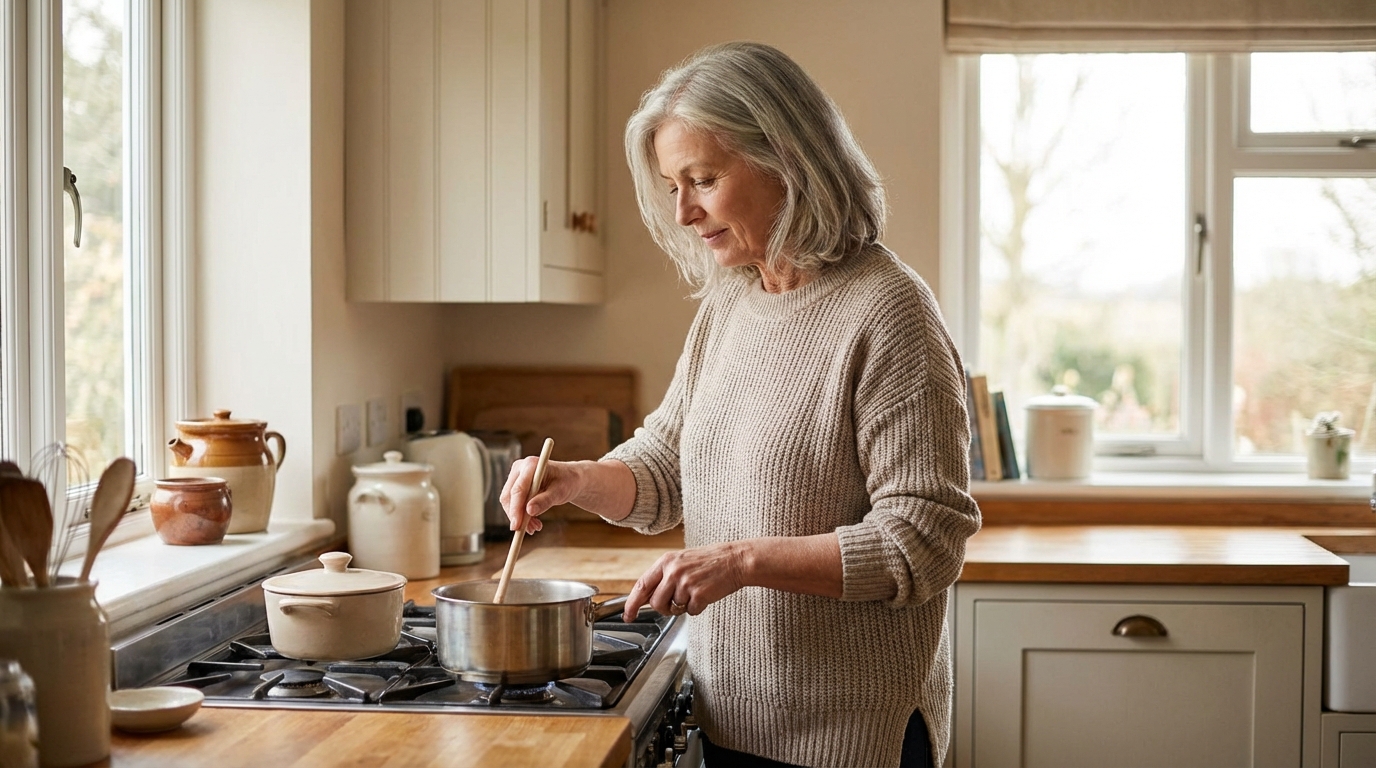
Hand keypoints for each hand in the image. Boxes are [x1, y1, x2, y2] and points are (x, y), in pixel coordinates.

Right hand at [499, 458, 579, 534]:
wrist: (570, 478)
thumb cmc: (567, 482)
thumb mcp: (560, 492)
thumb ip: (545, 500)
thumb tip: (529, 511)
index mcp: (531, 465)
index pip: (518, 490)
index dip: (515, 509)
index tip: (517, 527)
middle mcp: (520, 468)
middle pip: (509, 496)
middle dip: (518, 516)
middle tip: (530, 531)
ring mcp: (516, 476)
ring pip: (509, 501)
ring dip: (520, 517)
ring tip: (536, 527)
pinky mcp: (516, 484)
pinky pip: (513, 503)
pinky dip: (521, 515)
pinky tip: (533, 523)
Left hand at [624, 543, 746, 620]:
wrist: (735, 560)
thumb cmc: (709, 561)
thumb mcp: (681, 561)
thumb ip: (663, 577)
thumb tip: (646, 597)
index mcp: (666, 561)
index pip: (641, 585)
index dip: (632, 604)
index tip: (628, 616)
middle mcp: (673, 571)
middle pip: (656, 603)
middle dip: (665, 608)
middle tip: (677, 603)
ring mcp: (686, 583)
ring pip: (673, 609)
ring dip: (682, 607)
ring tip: (694, 593)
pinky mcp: (699, 594)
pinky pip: (691, 611)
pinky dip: (698, 608)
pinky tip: (705, 594)